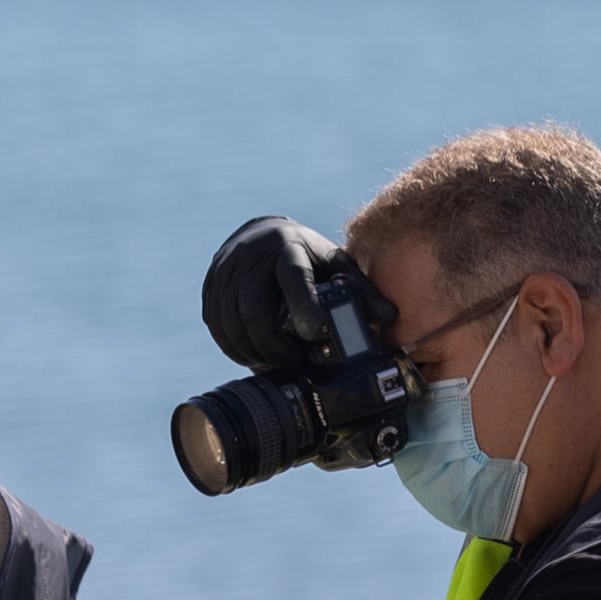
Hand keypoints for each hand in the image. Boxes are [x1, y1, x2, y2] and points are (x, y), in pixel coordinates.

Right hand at [201, 215, 387, 371]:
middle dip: (273, 346)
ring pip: (229, 321)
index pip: (293, 279)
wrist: (264, 235)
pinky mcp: (211, 286)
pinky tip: (253, 356)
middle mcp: (251, 256)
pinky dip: (234, 347)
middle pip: (253, 309)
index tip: (317, 335)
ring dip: (252, 351)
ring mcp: (225, 271)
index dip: (304, 309)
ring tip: (275, 364)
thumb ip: (359, 289)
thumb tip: (389, 316)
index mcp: (287, 246)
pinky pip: (216, 325)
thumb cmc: (308, 256)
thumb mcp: (335, 264)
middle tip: (294, 363)